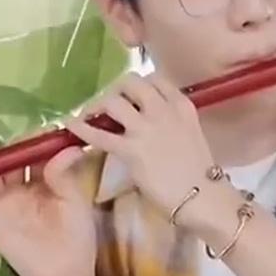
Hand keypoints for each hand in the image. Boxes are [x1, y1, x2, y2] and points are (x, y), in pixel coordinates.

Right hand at [0, 145, 97, 275]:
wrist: (61, 270)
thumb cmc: (75, 235)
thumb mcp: (74, 200)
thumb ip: (64, 174)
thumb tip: (70, 147)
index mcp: (46, 177)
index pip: (38, 149)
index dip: (40, 138)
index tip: (47, 129)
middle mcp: (22, 182)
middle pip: (13, 154)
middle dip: (14, 143)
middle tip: (21, 137)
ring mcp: (2, 195)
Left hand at [63, 72, 215, 220]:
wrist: (204, 197)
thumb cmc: (200, 171)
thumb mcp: (191, 133)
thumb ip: (172, 121)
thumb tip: (151, 122)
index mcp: (181, 105)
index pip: (153, 78)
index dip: (137, 85)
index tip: (129, 96)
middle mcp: (163, 109)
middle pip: (129, 82)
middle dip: (114, 91)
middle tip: (107, 107)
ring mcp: (146, 128)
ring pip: (112, 101)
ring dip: (97, 107)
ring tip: (90, 117)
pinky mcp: (131, 150)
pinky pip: (98, 133)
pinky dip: (81, 128)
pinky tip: (70, 126)